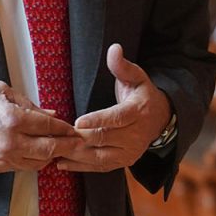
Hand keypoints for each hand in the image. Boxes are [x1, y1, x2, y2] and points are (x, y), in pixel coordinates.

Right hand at [0, 81, 73, 173]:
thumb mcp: (0, 92)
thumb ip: (28, 104)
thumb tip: (49, 114)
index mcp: (13, 119)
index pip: (50, 126)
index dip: (66, 128)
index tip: (75, 129)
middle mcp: (10, 143)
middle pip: (50, 150)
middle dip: (68, 147)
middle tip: (78, 144)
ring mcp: (3, 159)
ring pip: (38, 163)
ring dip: (51, 156)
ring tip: (59, 148)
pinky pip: (22, 168)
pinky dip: (33, 161)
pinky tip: (38, 153)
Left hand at [53, 44, 171, 172]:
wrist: (160, 119)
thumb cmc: (142, 95)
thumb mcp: (137, 77)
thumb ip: (122, 65)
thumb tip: (114, 48)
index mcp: (138, 112)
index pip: (117, 118)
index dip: (97, 120)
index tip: (78, 122)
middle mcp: (136, 135)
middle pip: (104, 139)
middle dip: (79, 138)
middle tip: (57, 135)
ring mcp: (130, 152)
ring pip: (100, 157)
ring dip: (76, 155)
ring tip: (55, 149)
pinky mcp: (123, 163)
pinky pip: (100, 168)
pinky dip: (80, 167)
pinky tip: (62, 163)